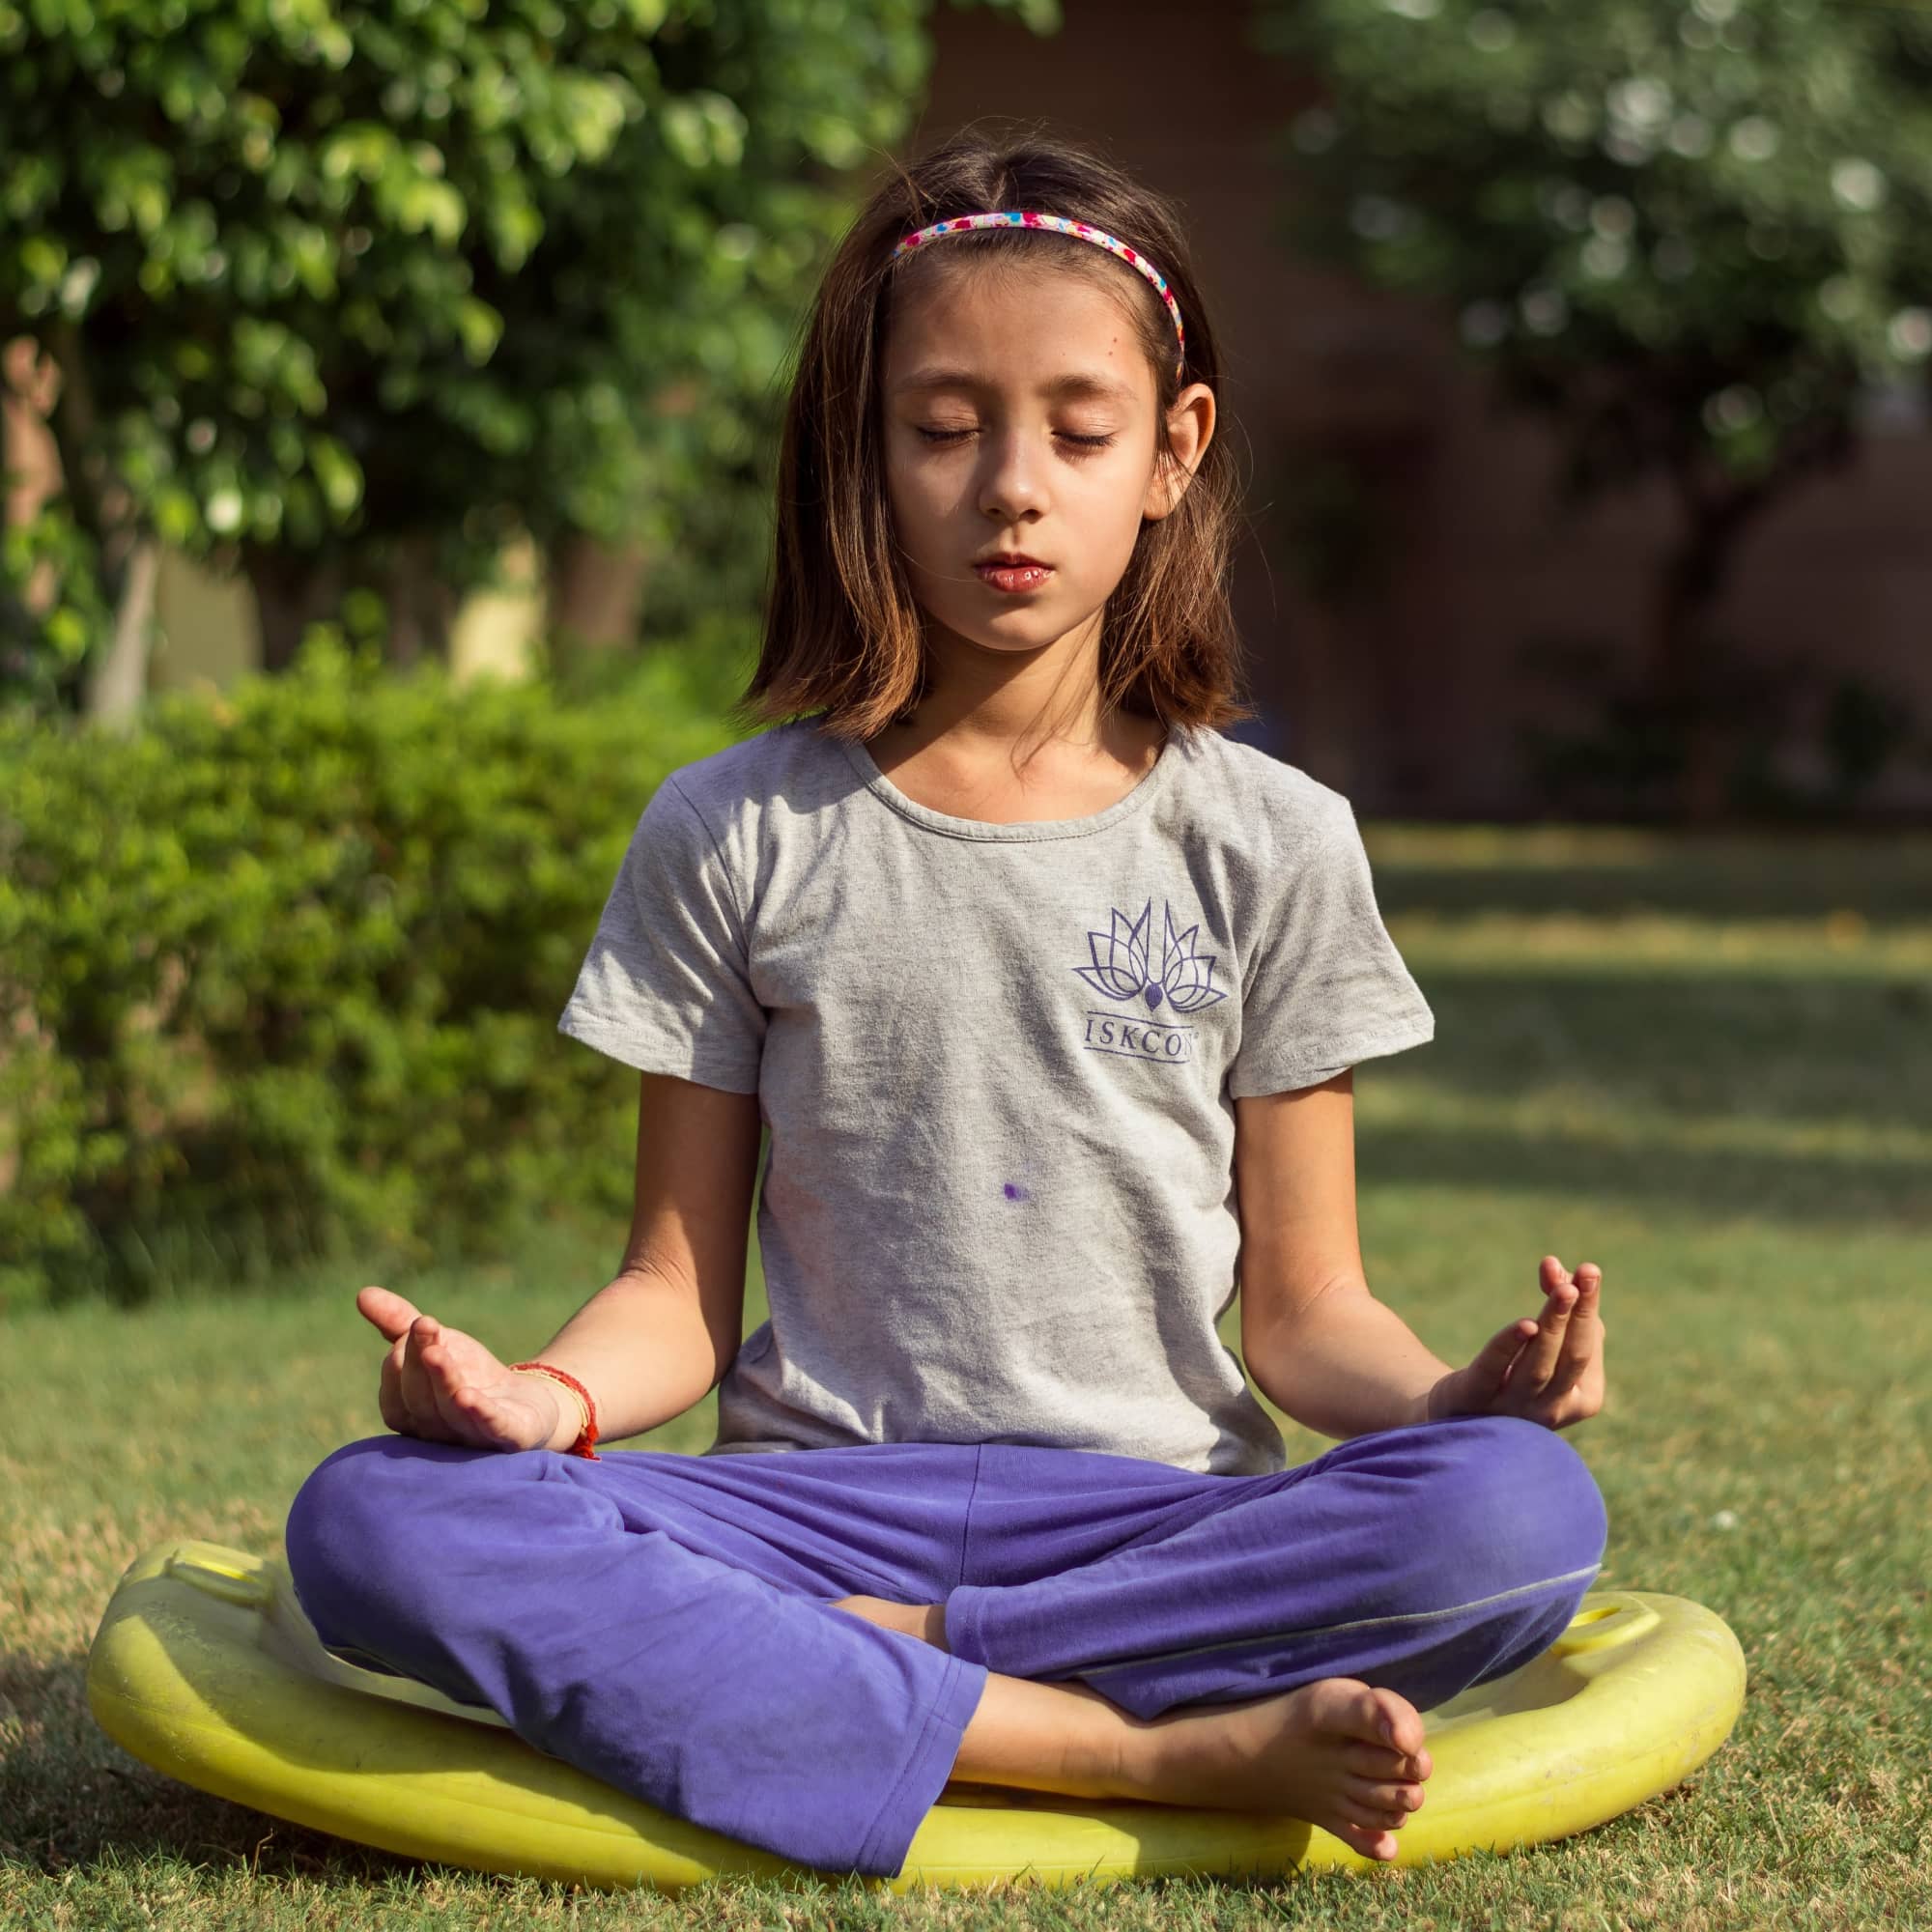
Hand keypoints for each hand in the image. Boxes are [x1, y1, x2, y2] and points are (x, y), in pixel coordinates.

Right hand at [357, 1285, 562, 1452]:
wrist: (527, 1403)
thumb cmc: (470, 1374)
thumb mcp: (438, 1343)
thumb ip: (399, 1324)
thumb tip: (362, 1293)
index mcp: (412, 1413)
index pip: (395, 1391)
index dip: (403, 1358)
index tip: (416, 1324)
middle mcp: (437, 1432)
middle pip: (420, 1400)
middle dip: (420, 1364)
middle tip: (424, 1327)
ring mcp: (473, 1437)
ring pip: (451, 1413)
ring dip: (443, 1382)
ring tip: (436, 1352)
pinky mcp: (511, 1437)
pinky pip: (491, 1429)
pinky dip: (479, 1414)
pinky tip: (469, 1396)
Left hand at [1425, 1256, 1605, 1430]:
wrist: (1463, 1410)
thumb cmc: (1518, 1369)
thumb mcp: (1545, 1337)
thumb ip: (1556, 1301)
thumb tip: (1554, 1265)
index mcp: (1583, 1399)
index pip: (1588, 1348)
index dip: (1587, 1307)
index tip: (1589, 1269)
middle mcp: (1553, 1410)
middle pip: (1572, 1357)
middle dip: (1579, 1315)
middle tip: (1586, 1274)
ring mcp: (1515, 1410)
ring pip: (1539, 1365)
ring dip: (1553, 1324)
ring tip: (1563, 1289)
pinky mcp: (1477, 1399)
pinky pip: (1495, 1370)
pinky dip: (1510, 1346)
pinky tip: (1524, 1324)